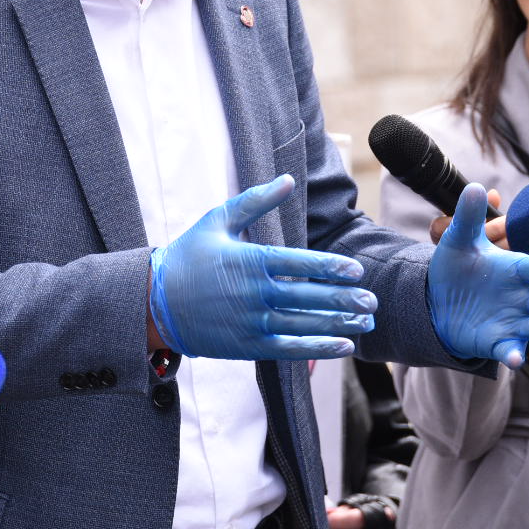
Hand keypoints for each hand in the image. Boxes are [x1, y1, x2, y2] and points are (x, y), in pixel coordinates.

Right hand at [148, 175, 377, 359]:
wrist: (156, 302)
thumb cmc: (189, 256)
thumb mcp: (218, 220)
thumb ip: (256, 202)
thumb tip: (287, 180)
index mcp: (251, 259)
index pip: (300, 262)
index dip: (330, 267)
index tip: (355, 270)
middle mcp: (255, 292)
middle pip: (309, 296)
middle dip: (344, 298)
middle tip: (371, 299)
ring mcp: (253, 321)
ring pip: (305, 323)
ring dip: (339, 323)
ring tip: (366, 321)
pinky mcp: (249, 345)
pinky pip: (291, 348)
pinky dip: (320, 348)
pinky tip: (344, 345)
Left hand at [427, 184, 528, 367]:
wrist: (435, 299)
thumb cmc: (456, 268)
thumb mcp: (459, 240)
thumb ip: (469, 216)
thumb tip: (477, 188)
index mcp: (517, 269)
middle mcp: (522, 296)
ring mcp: (513, 320)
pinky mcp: (499, 342)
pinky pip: (511, 349)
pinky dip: (514, 354)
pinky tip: (515, 359)